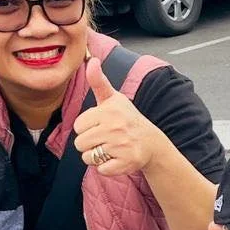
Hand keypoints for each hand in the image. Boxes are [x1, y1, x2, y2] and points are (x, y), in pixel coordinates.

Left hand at [71, 58, 165, 176]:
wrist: (151, 142)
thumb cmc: (127, 119)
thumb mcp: (114, 99)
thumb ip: (98, 81)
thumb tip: (90, 60)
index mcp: (109, 111)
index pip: (78, 125)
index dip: (87, 127)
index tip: (101, 125)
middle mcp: (115, 127)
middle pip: (80, 143)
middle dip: (89, 144)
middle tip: (105, 139)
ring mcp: (121, 146)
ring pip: (88, 158)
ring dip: (96, 157)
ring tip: (109, 149)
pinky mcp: (125, 163)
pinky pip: (101, 170)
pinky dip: (106, 168)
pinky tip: (116, 159)